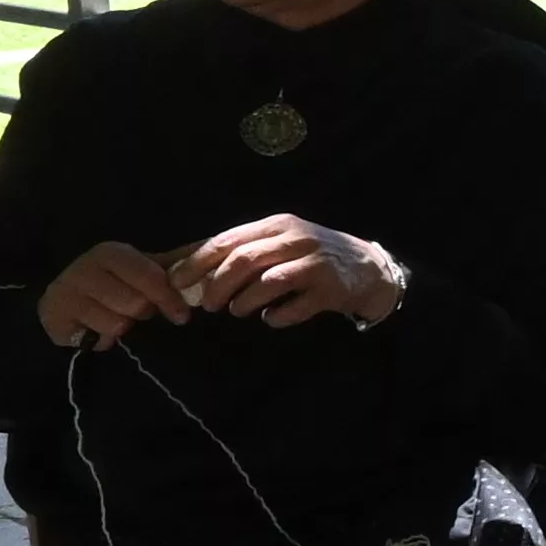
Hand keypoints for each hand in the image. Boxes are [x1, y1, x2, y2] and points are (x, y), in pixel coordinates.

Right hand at [36, 239, 189, 348]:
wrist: (63, 306)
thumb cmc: (112, 288)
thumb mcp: (144, 273)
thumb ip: (177, 264)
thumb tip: (213, 248)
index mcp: (113, 253)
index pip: (152, 276)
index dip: (169, 298)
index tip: (181, 315)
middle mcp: (87, 266)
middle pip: (136, 303)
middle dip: (142, 313)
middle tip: (136, 313)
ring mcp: (67, 289)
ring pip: (118, 322)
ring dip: (123, 327)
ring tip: (115, 319)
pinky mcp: (54, 313)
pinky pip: (97, 335)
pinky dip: (104, 338)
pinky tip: (96, 329)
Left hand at [173, 213, 404, 329]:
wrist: (369, 268)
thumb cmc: (311, 256)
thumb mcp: (276, 243)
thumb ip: (235, 250)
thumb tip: (176, 262)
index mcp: (276, 225)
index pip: (227, 240)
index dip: (197, 263)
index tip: (177, 283)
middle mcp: (296, 238)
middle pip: (244, 260)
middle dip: (218, 285)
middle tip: (208, 305)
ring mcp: (316, 263)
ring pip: (269, 281)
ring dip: (244, 301)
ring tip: (237, 311)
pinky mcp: (332, 289)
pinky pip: (296, 306)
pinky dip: (277, 317)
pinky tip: (271, 319)